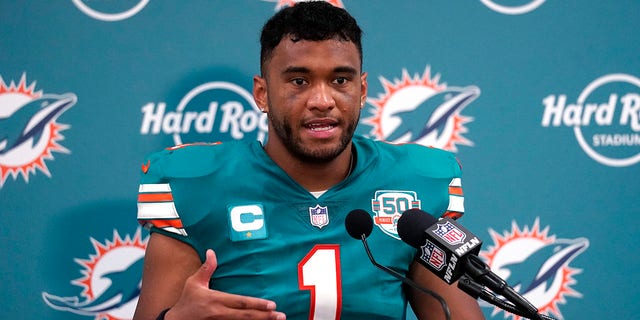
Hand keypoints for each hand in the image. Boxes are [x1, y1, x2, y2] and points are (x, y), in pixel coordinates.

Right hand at [165, 249, 285, 319]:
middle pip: (246, 316)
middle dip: (265, 316)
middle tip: (281, 315)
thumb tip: (211, 251)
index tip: (272, 304)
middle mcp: (220, 313)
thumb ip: (206, 269)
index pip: (240, 302)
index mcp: (216, 300)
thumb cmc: (187, 301)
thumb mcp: (194, 283)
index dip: (256, 304)